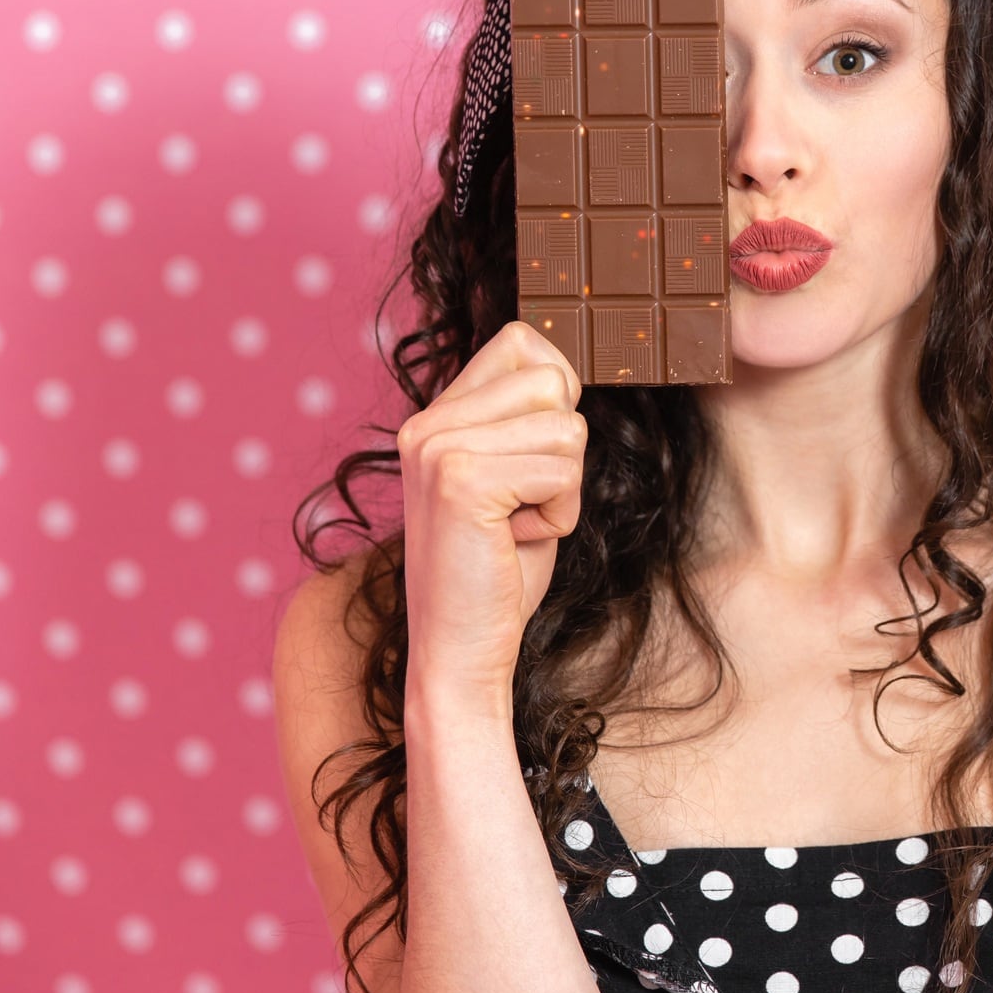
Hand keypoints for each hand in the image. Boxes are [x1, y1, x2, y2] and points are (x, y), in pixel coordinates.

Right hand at [395, 320, 587, 700]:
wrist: (461, 651)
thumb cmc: (500, 569)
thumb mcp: (516, 477)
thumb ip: (526, 419)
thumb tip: (565, 368)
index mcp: (434, 416)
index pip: (523, 341)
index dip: (556, 396)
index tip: (531, 461)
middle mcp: (426, 423)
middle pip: (554, 380)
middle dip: (564, 451)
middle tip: (522, 504)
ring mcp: (438, 448)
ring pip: (567, 427)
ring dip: (564, 487)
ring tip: (516, 525)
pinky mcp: (461, 482)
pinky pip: (563, 471)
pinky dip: (560, 514)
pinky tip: (515, 542)